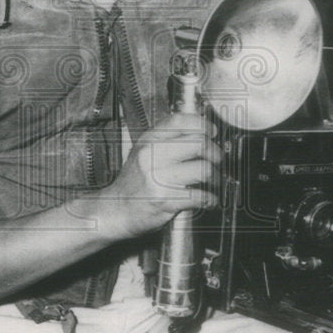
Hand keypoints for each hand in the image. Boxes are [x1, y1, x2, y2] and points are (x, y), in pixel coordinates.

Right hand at [96, 113, 221, 239]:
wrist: (115, 210)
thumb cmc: (133, 183)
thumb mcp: (143, 153)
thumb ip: (167, 141)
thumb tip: (201, 133)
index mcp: (148, 141)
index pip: (180, 121)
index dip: (203, 124)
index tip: (212, 132)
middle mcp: (152, 156)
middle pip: (199, 144)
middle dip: (216, 153)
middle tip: (217, 160)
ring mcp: (158, 178)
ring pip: (204, 170)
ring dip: (216, 178)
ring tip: (214, 182)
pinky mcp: (165, 200)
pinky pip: (200, 196)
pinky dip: (211, 199)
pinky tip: (208, 200)